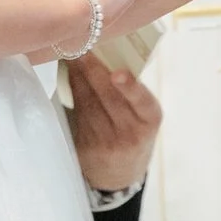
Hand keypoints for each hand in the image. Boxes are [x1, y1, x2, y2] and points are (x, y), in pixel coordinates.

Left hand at [68, 55, 161, 192]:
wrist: (118, 176)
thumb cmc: (133, 134)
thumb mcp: (143, 117)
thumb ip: (132, 93)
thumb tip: (107, 51)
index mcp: (150, 121)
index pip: (143, 102)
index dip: (130, 87)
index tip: (117, 73)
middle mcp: (130, 134)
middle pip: (109, 97)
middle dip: (93, 69)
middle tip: (82, 43)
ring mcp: (106, 142)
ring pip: (89, 102)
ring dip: (79, 75)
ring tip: (72, 53)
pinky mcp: (86, 145)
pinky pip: (78, 112)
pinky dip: (73, 89)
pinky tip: (70, 73)